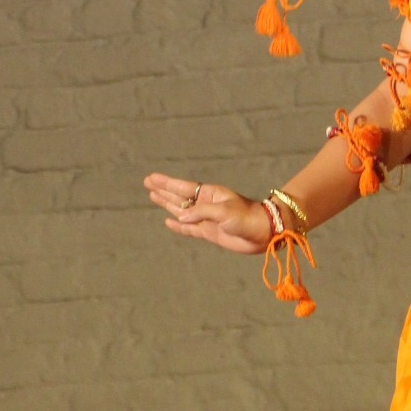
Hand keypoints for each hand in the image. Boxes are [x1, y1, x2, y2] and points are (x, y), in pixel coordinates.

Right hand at [144, 174, 271, 253]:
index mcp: (210, 194)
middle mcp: (206, 205)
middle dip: (163, 190)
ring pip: (181, 211)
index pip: (183, 187)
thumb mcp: (224, 211)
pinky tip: (169, 221)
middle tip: (147, 183)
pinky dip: (178, 225)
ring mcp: (206, 218)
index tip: (152, 178)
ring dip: (167, 204)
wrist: (262, 232)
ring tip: (153, 197)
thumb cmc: (246, 217)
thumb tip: (180, 216)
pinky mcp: (209, 232)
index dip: (166, 183)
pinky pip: (189, 228)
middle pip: (179, 196)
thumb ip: (201, 212)